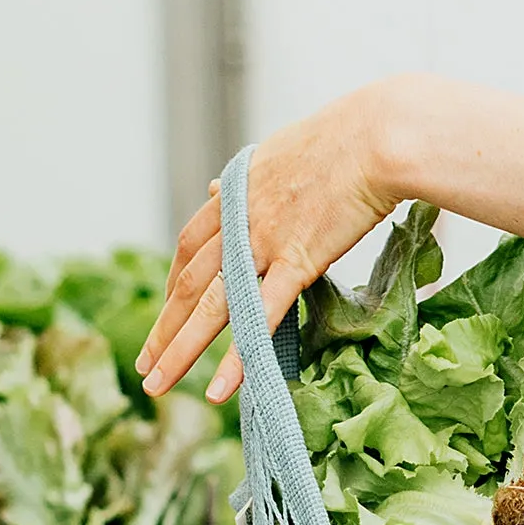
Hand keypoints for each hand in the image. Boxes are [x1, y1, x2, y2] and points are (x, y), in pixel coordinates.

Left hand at [139, 80, 404, 402]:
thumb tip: (213, 189)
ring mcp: (264, 242)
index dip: (174, 278)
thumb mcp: (281, 151)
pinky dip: (237, 358)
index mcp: (237, 192)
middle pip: (187, 282)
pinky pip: (260, 318)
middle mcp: (239, 220)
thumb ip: (248, 180)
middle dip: (163, 326)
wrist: (379, 135)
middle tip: (144, 362)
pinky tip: (219, 389)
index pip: (191, 243)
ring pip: (210, 306)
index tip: (166, 305)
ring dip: (179, 350)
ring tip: (156, 384)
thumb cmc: (348, 138)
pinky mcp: (297, 262)